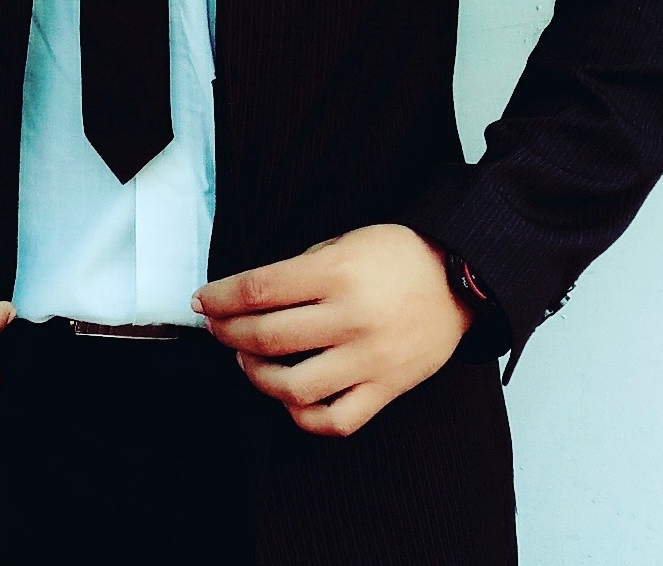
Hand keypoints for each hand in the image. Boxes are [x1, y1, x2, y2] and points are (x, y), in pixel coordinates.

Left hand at [191, 223, 472, 437]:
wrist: (459, 278)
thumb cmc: (398, 255)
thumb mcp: (344, 243)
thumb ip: (300, 270)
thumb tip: (251, 296)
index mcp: (335, 274)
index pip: (259, 290)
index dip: (221, 297)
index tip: (203, 301)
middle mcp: (349, 319)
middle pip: (266, 336)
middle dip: (229, 333)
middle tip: (218, 328)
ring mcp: (367, 359)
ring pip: (293, 386)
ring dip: (256, 375)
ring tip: (247, 360)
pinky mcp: (385, 389)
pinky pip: (334, 419)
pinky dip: (302, 414)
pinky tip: (288, 397)